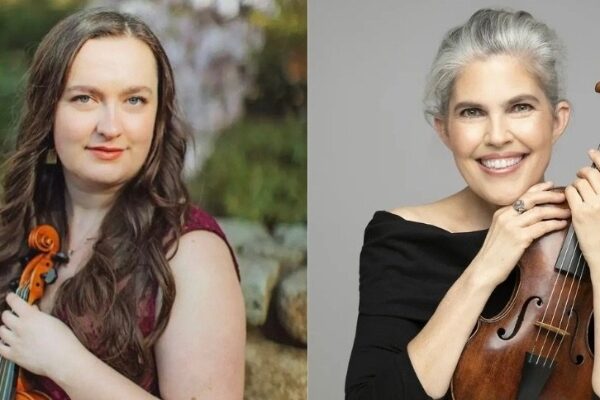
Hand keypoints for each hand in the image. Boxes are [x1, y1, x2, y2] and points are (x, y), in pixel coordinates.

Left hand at [0, 292, 86, 378]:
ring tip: (12, 330)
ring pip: (1, 331)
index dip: (12, 298)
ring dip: (6, 328)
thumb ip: (39, 315)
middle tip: (15, 316)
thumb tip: (32, 310)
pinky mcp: (13, 355)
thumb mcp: (53, 321)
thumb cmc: (63, 338)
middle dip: (9, 314)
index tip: (12, 297)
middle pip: (5, 316)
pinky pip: (0, 347)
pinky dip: (2, 343)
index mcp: (30, 316)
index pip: (14, 302)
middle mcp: (19, 327)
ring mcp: (15, 342)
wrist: (62, 359)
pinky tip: (8, 342)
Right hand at [473, 181, 569, 286]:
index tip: (551, 185)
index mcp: (500, 213)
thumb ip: (512, 222)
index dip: (538, 188)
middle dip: (550, 196)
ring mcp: (511, 227)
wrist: (484, 269)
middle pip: (531, 199)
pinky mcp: (519, 238)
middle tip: (563, 197)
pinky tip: (561, 224)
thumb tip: (531, 216)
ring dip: (556, 211)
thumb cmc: (494, 255)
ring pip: (539, 212)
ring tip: (567, 212)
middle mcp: (505, 216)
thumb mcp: (499, 232)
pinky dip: (554, 224)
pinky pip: (541, 227)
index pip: (522, 195)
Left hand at [565, 149, 599, 279]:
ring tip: (577, 191)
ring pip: (579, 182)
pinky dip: (568, 192)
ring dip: (576, 183)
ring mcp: (595, 205)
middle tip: (581, 174)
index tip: (593, 151)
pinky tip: (570, 198)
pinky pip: (569, 192)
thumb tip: (594, 175)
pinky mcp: (580, 213)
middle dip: (584, 171)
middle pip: (592, 174)